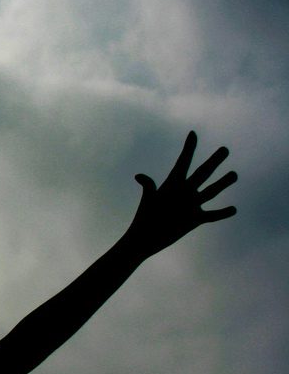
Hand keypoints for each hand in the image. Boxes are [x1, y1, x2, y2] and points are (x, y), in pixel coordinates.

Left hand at [122, 131, 237, 257]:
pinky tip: (234, 209)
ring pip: (211, 191)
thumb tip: (139, 176)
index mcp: (172, 184)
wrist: (145, 239)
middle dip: (214, 161)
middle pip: (202, 173)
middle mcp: (184, 192)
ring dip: (223, 183)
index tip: (192, 133)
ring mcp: (191, 205)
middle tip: (225, 149)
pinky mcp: (195, 220)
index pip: (183, 162)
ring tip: (234, 174)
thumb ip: (149, 187)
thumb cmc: (143, 219)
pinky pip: (213, 215)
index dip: (188, 148)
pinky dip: (223, 213)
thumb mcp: (148, 200)